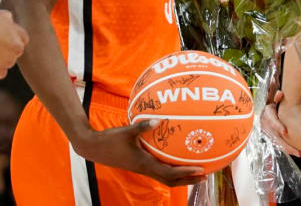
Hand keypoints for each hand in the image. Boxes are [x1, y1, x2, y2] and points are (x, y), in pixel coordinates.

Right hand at [74, 119, 205, 186]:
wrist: (94, 148)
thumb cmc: (110, 140)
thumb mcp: (127, 131)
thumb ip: (143, 126)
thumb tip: (159, 119)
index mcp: (145, 165)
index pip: (170, 174)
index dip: (186, 173)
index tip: (201, 170)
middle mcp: (146, 169)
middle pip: (173, 180)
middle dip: (190, 179)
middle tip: (206, 175)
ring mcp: (144, 168)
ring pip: (167, 177)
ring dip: (183, 176)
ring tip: (198, 170)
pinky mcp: (141, 164)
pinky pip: (161, 169)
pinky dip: (172, 167)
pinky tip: (178, 155)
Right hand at [261, 90, 300, 156]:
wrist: (263, 114)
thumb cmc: (273, 107)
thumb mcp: (273, 101)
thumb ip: (277, 97)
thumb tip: (280, 93)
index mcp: (268, 115)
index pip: (272, 121)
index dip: (278, 126)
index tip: (285, 131)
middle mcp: (267, 126)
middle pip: (276, 137)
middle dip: (287, 144)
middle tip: (297, 149)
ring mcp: (269, 134)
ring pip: (279, 143)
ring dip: (289, 149)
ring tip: (300, 153)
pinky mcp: (272, 138)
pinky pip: (280, 145)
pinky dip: (288, 149)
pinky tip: (296, 152)